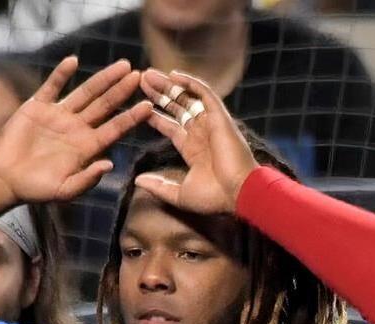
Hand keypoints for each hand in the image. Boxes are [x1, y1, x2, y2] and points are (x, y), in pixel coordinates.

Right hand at [0, 57, 151, 203]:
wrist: (7, 180)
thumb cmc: (37, 190)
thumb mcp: (64, 191)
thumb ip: (87, 180)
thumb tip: (109, 164)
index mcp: (86, 147)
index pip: (114, 129)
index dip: (131, 118)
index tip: (148, 106)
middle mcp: (77, 128)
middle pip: (105, 105)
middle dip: (122, 91)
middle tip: (139, 75)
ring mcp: (59, 115)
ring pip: (85, 92)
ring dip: (103, 79)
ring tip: (122, 66)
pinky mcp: (38, 107)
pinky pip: (52, 86)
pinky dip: (61, 74)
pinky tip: (73, 62)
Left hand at [135, 68, 258, 213]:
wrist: (237, 194)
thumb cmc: (213, 198)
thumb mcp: (178, 194)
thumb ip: (158, 186)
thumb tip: (137, 181)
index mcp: (192, 149)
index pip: (171, 126)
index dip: (155, 116)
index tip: (139, 106)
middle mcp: (201, 133)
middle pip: (177, 107)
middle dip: (159, 94)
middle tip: (141, 80)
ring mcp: (210, 123)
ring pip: (187, 97)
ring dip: (169, 85)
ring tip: (148, 74)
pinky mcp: (219, 117)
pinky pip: (205, 94)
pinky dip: (190, 83)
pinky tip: (173, 75)